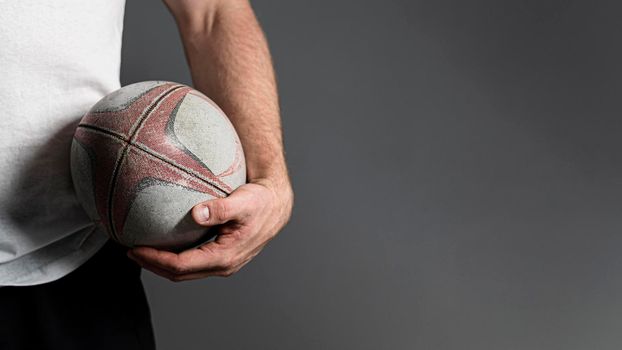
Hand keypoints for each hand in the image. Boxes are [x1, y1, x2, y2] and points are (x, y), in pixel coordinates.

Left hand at [127, 177, 292, 281]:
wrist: (276, 205)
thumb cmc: (260, 202)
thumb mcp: (244, 202)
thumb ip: (221, 208)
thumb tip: (197, 213)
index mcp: (225, 256)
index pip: (182, 265)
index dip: (156, 260)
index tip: (135, 249)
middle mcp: (223, 265)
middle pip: (180, 274)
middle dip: (153, 265)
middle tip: (130, 251)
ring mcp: (222, 263)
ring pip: (185, 271)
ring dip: (162, 264)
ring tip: (141, 250)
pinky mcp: (220, 256)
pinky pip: (192, 263)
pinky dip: (173, 257)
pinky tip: (163, 244)